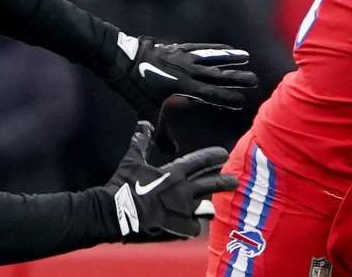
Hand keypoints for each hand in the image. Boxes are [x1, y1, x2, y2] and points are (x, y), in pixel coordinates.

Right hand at [105, 122, 236, 240]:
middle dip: (224, 181)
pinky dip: (191, 227)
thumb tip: (143, 124)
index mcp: (174, 173)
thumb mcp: (132, 160)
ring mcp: (182, 210)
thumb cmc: (123, 185)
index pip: (200, 161)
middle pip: (210, 184)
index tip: (224, 153)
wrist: (116, 213)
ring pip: (205, 209)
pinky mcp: (177, 227)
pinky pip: (192, 228)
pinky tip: (190, 227)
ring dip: (208, 208)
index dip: (213, 157)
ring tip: (213, 208)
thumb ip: (140, 142)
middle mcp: (183, 190)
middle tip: (235, 181)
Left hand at [108, 36, 257, 121]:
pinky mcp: (179, 48)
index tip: (241, 103)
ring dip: (229, 58)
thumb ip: (161, 132)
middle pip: (216, 74)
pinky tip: (226, 48)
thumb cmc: (134, 86)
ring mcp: (183, 57)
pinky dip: (215, 49)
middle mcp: (186, 70)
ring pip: (212, 58)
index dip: (225, 98)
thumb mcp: (147, 111)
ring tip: (246, 57)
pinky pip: (202, 48)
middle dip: (235, 78)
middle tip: (254, 80)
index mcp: (181, 86)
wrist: (120, 58)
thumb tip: (171, 153)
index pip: (208, 94)